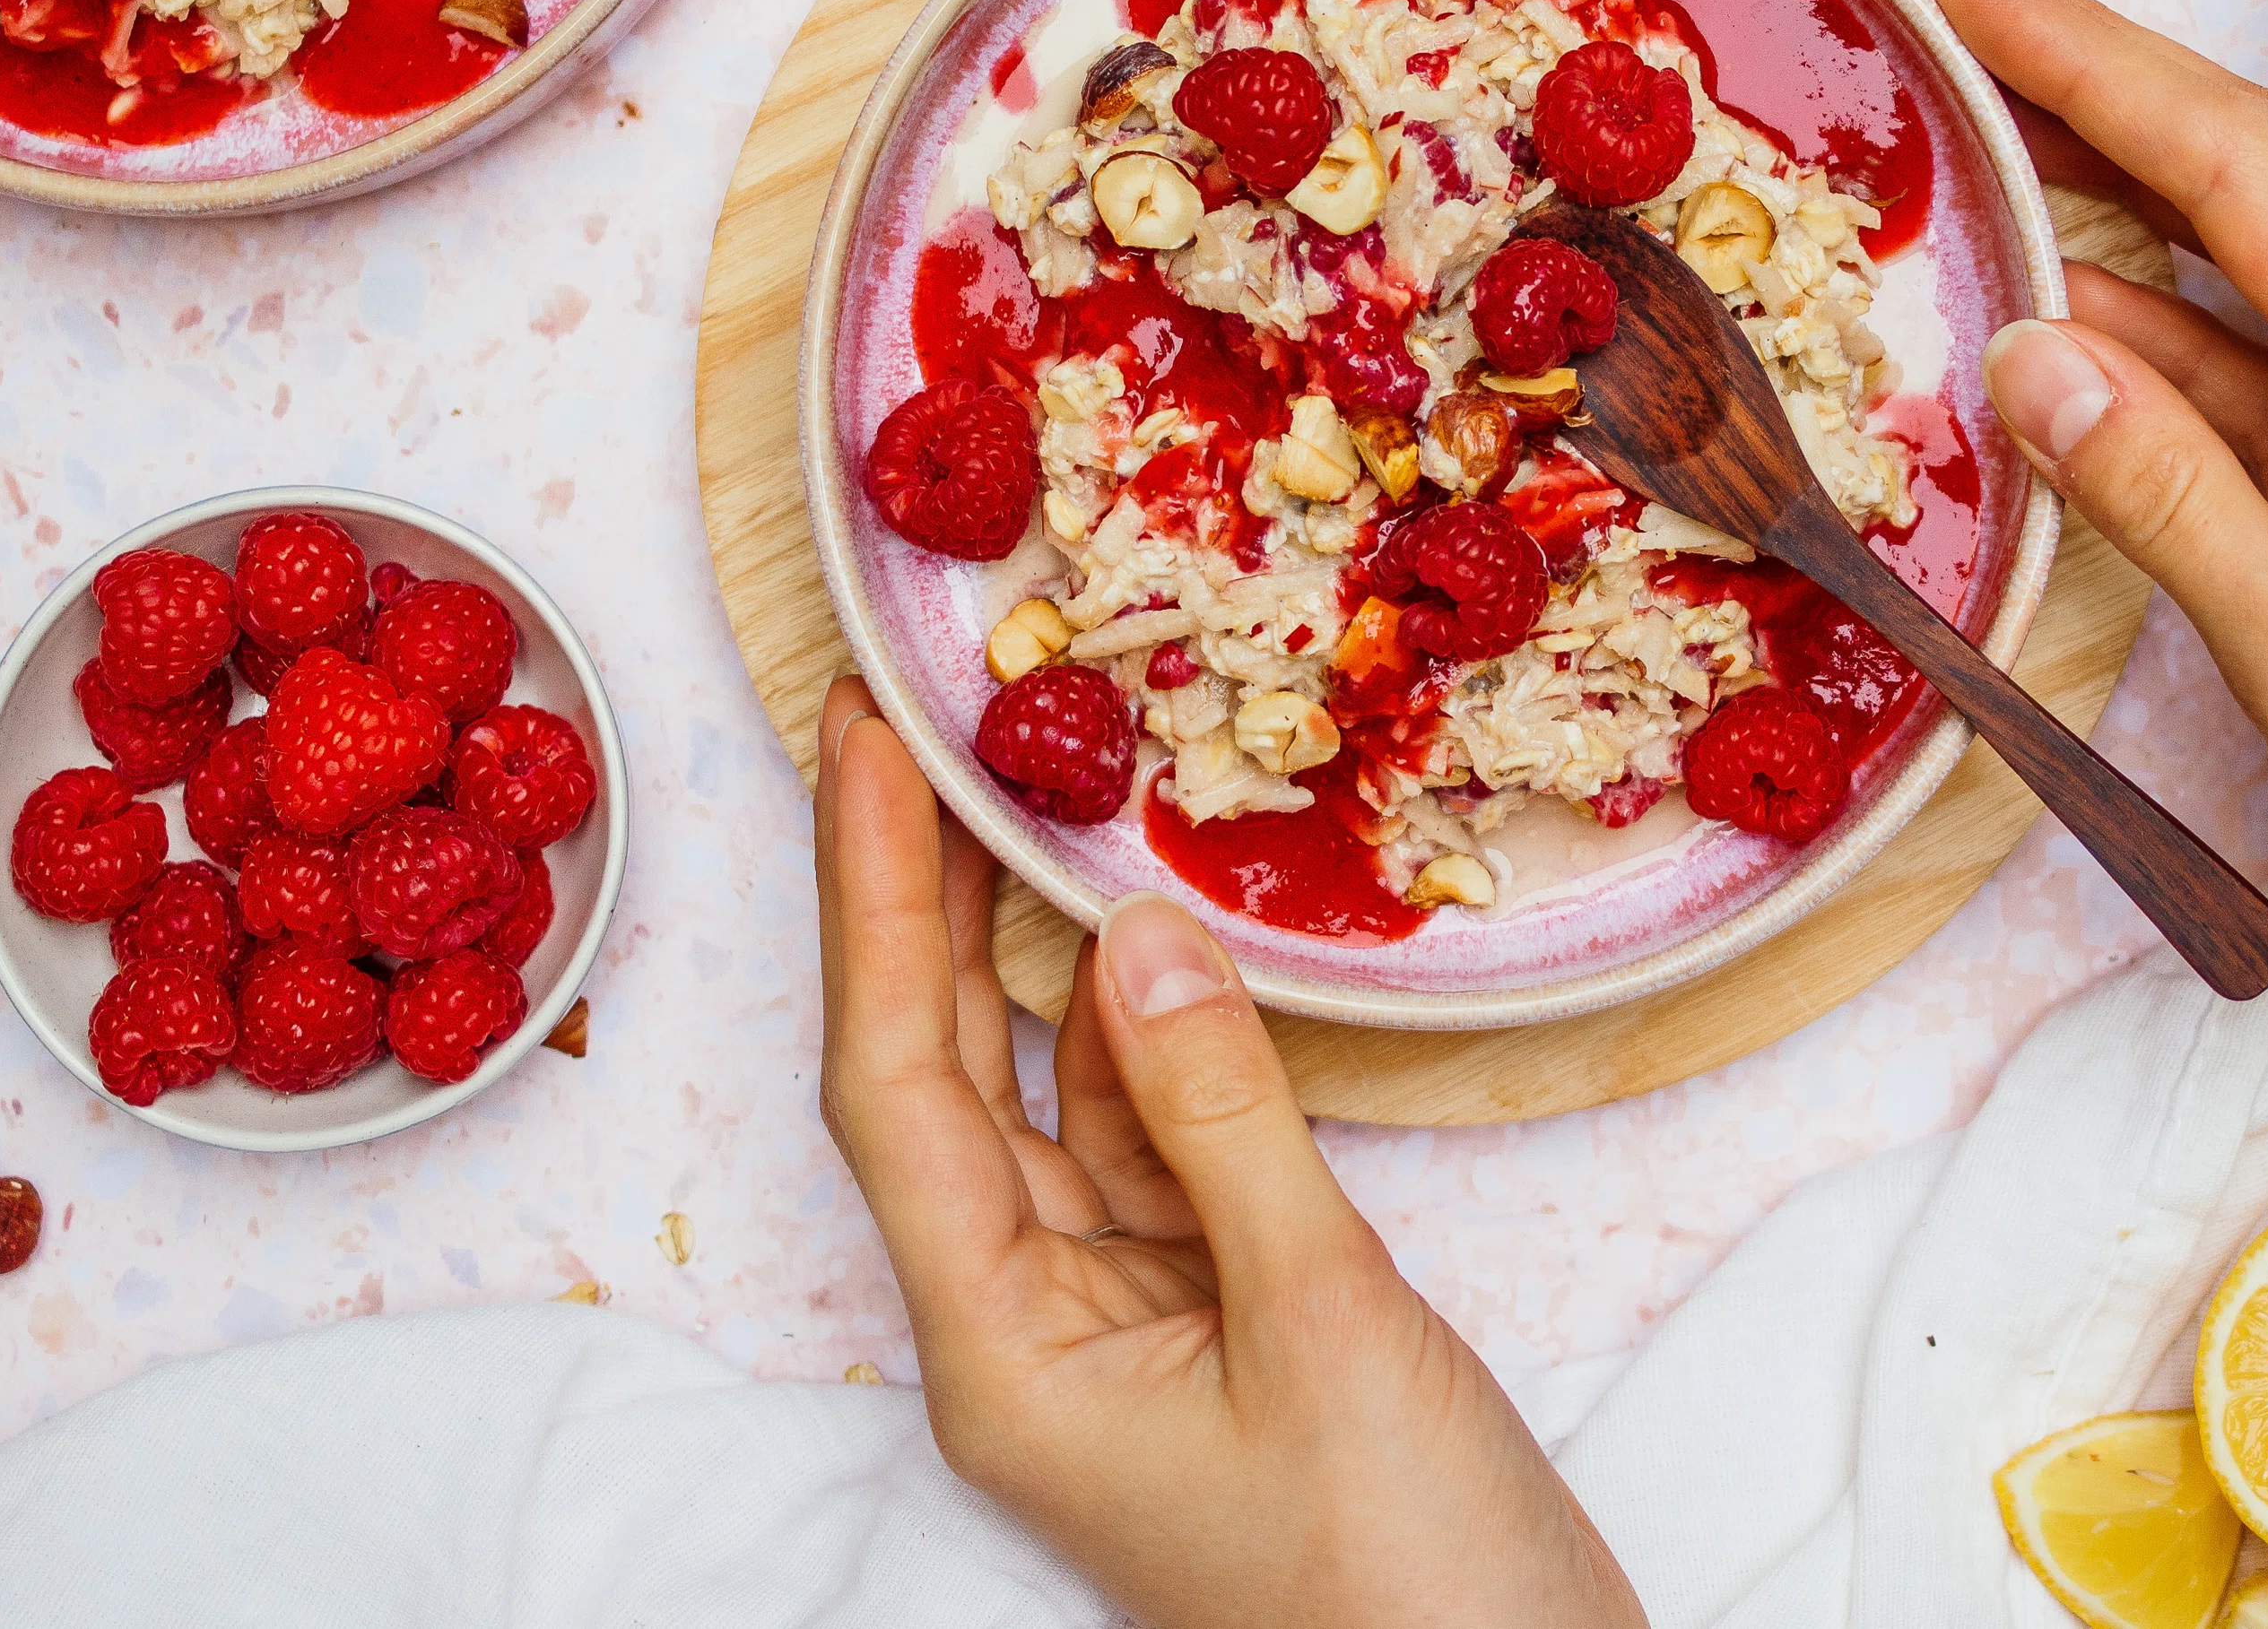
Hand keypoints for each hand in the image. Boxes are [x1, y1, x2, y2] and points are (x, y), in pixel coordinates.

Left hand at [811, 678, 1642, 1628]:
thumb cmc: (1405, 1574)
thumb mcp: (1320, 1321)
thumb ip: (1221, 1118)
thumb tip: (1128, 933)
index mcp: (1006, 1355)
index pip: (895, 1087)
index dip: (868, 903)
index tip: (861, 749)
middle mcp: (1031, 1330)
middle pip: (941, 1075)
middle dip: (915, 897)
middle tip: (904, 722)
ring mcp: (1119, 1322)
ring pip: (1048, 1094)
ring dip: (1028, 945)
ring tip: (1010, 781)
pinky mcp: (1211, 1313)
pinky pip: (1151, 1137)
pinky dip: (1152, 1027)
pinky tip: (1144, 927)